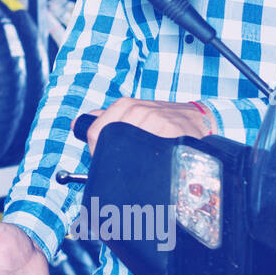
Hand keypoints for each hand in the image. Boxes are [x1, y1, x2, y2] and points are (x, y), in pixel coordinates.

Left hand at [75, 97, 214, 152]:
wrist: (198, 118)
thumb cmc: (162, 119)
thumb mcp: (133, 112)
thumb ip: (105, 118)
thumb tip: (77, 123)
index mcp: (123, 106)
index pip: (95, 133)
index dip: (95, 150)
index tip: (102, 159)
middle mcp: (137, 110)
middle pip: (110, 143)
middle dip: (112, 159)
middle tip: (121, 168)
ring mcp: (154, 120)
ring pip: (130, 150)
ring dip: (133, 162)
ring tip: (141, 165)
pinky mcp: (171, 132)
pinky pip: (152, 152)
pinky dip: (151, 161)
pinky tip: (155, 161)